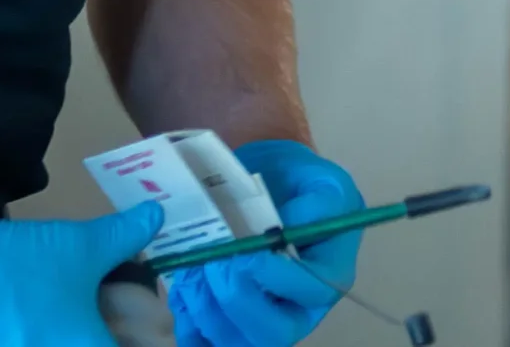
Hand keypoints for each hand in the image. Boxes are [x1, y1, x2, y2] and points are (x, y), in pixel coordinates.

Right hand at [0, 197, 164, 345]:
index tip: (130, 333)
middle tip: (79, 324)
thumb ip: (124, 236)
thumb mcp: (77, 246)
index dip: (138, 343)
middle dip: (92, 338)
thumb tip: (156, 215)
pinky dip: (10, 342)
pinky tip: (5, 329)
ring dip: (45, 340)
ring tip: (34, 323)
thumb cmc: (12, 264)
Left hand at [170, 141, 365, 346]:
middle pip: (274, 334)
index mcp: (328, 274)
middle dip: (236, 300)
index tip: (247, 253)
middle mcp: (299, 309)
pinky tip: (181, 289)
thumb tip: (286, 228)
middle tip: (212, 263)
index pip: (313, 292)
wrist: (269, 189)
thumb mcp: (318, 179)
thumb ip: (315, 201)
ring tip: (191, 270)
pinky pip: (207, 342)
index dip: (277, 278)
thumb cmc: (296, 184)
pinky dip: (188, 322)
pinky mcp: (231, 324)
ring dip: (206, 310)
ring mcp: (263, 321)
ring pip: (237, 342)